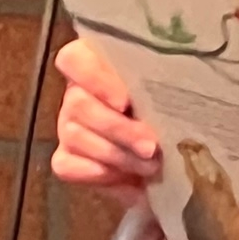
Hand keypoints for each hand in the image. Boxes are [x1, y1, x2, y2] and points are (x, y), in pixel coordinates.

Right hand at [52, 39, 161, 200]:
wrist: (168, 154)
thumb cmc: (171, 109)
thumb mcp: (169, 92)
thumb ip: (160, 84)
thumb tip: (172, 86)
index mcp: (97, 62)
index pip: (73, 59)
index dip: (94, 78)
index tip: (125, 102)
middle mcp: (76, 92)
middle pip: (78, 103)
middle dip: (119, 129)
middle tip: (151, 146)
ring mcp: (67, 126)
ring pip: (75, 135)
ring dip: (117, 154)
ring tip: (150, 165)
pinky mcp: (66, 159)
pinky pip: (67, 166)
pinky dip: (99, 174)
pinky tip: (128, 180)